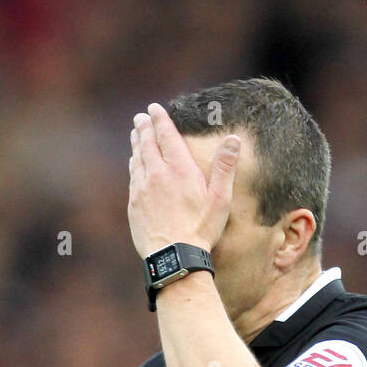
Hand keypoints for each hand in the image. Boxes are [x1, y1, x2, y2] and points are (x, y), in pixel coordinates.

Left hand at [127, 101, 240, 257]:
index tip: (154, 108)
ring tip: (136, 134)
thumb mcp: (220, 199)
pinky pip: (133, 178)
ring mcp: (142, 189)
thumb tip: (234, 139)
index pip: (166, 135)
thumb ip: (225, 167)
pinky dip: (134, 165)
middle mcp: (157, 174)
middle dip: (144, 127)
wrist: (173, 257)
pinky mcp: (134, 205)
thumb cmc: (200, 230)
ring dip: (137, 144)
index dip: (160, 119)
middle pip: (148, 143)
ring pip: (137, 159)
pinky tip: (134, 163)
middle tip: (141, 117)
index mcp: (179, 169)